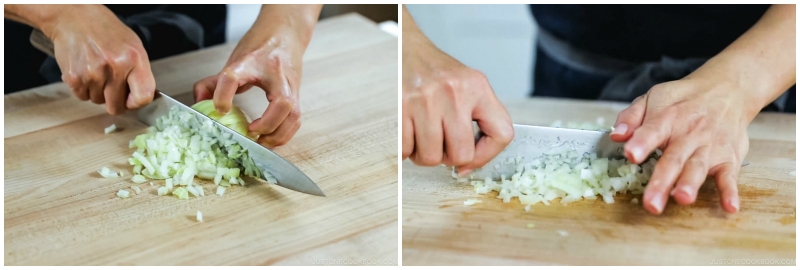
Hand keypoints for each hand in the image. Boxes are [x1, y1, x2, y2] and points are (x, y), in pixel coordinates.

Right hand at [47, 5, 154, 113]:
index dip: (137, 104)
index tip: (131, 101)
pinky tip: (84, 70)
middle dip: (114, 100)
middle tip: (111, 86)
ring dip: (97, 91)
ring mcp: (93, 73)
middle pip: (117, 106)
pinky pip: (82, 96)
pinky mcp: (74, 77)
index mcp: (134, 59)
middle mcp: (115, 67)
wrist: (73, 16)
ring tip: (96, 70)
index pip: (144, 97)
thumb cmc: (106, 31)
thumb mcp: (133, 45)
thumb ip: (139, 72)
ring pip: (97, 101)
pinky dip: (83, 88)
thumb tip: (141, 99)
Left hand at [194, 28, 303, 147]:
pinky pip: (296, 120)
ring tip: (261, 142)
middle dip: (267, 124)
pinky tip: (271, 138)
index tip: (220, 109)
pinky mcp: (297, 96)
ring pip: (294, 116)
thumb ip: (215, 82)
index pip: (233, 77)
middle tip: (251, 132)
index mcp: (251, 63)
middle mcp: (275, 75)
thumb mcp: (234, 62)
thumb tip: (200, 103)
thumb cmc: (260, 49)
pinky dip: (285, 134)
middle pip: (281, 102)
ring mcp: (290, 86)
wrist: (285, 34)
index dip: (223, 94)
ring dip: (278, 135)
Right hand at [402, 20, 512, 174]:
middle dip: (449, 158)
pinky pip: (406, 150)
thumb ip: (476, 121)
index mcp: (476, 87)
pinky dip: (405, 149)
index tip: (472, 160)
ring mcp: (425, 100)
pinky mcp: (400, 107)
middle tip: (441, 144)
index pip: (501, 133)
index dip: (486, 156)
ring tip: (422, 137)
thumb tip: (466, 167)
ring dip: (424, 154)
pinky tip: (408, 132)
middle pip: (461, 154)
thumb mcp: (467, 86)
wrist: (404, 49)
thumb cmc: (435, 73)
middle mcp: (453, 92)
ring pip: (430, 157)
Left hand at [610, 78, 749, 213]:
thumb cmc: (683, 100)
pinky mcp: (729, 157)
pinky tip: (729, 206)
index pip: (652, 131)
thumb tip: (615, 135)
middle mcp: (688, 134)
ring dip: (691, 184)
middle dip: (661, 182)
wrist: (728, 89)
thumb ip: (632, 117)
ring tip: (683, 198)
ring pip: (698, 168)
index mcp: (666, 119)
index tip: (631, 155)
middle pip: (673, 159)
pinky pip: (730, 175)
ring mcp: (710, 147)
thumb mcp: (653, 98)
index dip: (641, 143)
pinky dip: (730, 191)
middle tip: (651, 203)